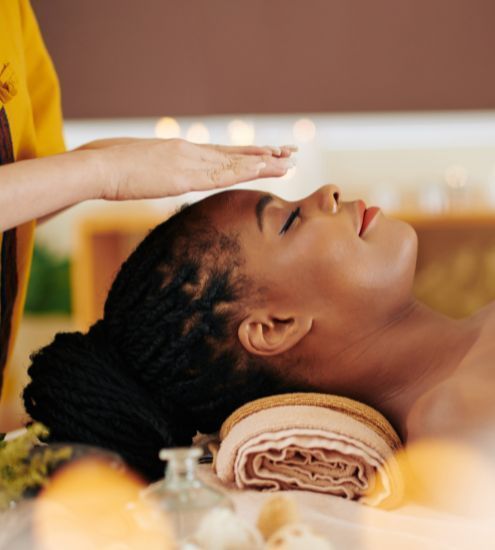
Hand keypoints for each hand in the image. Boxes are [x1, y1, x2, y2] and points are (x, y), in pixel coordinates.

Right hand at [80, 138, 296, 200]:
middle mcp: (189, 152)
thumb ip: (158, 171)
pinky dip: (244, 171)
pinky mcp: (183, 175)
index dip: (245, 156)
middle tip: (289, 152)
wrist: (95, 167)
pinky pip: (220, 174)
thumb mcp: (141, 168)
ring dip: (263, 163)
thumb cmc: (110, 166)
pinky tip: (264, 169)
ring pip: (233, 162)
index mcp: (179, 151)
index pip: (220, 154)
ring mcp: (187, 161)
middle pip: (233, 155)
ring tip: (288, 161)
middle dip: (263, 155)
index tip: (266, 155)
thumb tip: (163, 177)